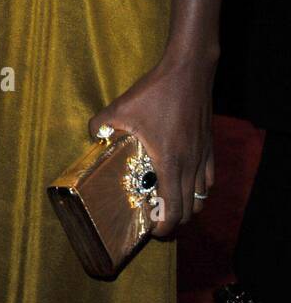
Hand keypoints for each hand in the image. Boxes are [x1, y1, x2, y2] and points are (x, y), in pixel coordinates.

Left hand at [88, 54, 215, 238]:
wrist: (189, 72)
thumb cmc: (156, 91)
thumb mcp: (121, 107)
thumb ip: (100, 124)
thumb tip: (92, 137)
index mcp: (169, 163)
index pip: (173, 209)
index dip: (164, 227)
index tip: (152, 230)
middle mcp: (190, 165)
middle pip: (190, 210)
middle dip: (174, 222)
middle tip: (157, 220)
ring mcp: (203, 156)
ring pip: (201, 196)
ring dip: (188, 206)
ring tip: (170, 204)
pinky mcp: (209, 146)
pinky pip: (208, 178)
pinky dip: (199, 188)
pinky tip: (187, 182)